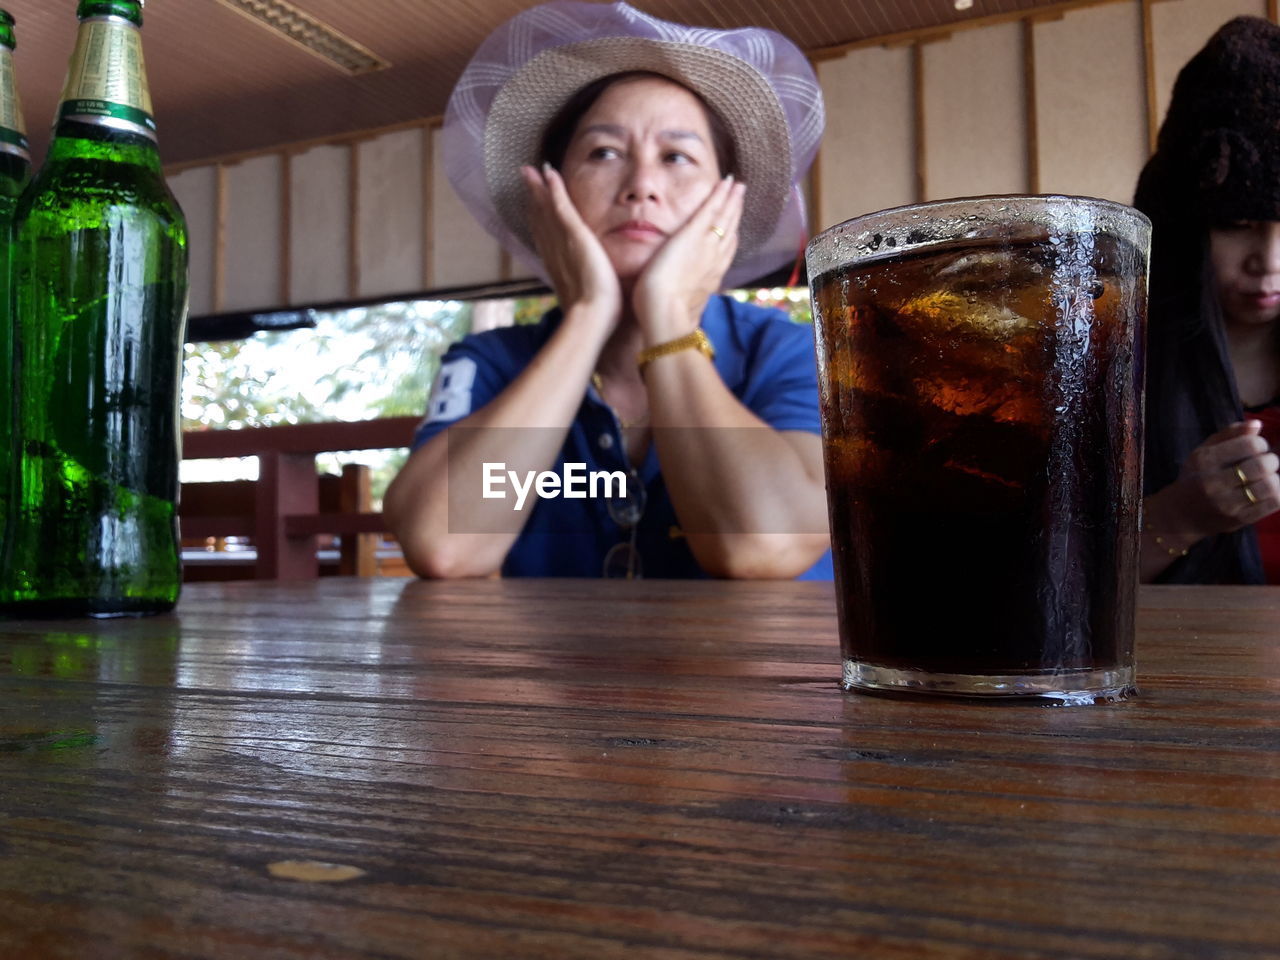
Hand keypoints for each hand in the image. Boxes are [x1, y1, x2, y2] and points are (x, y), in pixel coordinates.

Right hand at [521, 164, 621, 330]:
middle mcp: (554, 252)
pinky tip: (549, 172)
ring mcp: (562, 243)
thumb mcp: (587, 301)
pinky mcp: (574, 236)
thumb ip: (586, 293)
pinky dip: (554, 189)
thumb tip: (592, 298)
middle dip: (532, 199)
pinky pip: (561, 207)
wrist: (592, 317)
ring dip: (538, 188)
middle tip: (525, 179)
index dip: (538, 220)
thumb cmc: (594, 317)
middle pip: (539, 220)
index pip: (546, 239)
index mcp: (558, 267)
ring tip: (529, 170)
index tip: (532, 206)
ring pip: (546, 210)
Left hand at [631, 175, 745, 343]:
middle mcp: (714, 260)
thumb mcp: (682, 307)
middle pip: (729, 230)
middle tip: (741, 195)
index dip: (730, 236)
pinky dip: (720, 194)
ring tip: (737, 186)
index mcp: (710, 277)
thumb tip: (680, 303)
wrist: (666, 313)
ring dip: (732, 200)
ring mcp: (707, 246)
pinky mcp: (693, 234)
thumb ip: (685, 299)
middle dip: (735, 212)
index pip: (725, 252)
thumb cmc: (667, 316)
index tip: (734, 226)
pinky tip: (726, 182)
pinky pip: (711, 209)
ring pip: (724, 217)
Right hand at [1158, 421, 1279, 538]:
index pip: (1249, 445)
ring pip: (1270, 486)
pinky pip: (1274, 503)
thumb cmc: (1196, 477)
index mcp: (1204, 461)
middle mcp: (1213, 483)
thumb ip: (1229, 434)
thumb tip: (1256, 424)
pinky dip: (1277, 493)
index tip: (1255, 448)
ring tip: (1265, 478)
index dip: (1260, 443)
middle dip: (1271, 460)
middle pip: (1262, 465)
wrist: (1180, 516)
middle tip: (1265, 463)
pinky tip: (1266, 492)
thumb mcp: (1203, 451)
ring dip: (1274, 478)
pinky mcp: (1239, 520)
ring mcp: (1226, 504)